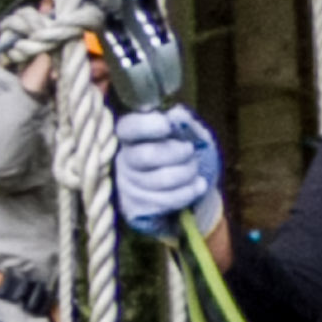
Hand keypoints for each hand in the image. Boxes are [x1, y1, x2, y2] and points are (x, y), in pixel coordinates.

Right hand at [109, 109, 222, 238]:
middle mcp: (124, 159)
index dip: (147, 126)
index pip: (129, 128)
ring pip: (161, 180)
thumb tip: (176, 115)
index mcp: (132, 136)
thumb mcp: (189, 134)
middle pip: (147, 156)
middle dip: (177, 153)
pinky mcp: (136, 207)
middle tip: (190, 151)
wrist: (186, 188)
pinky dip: (188, 192)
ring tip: (195, 169)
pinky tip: (197, 186)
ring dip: (187, 173)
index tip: (167, 126)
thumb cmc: (184, 154)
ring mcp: (128, 185)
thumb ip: (184, 123)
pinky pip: (166, 201)